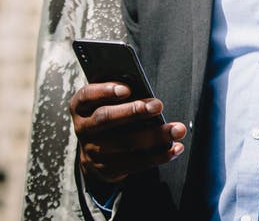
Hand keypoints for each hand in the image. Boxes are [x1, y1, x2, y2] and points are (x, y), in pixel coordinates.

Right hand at [69, 83, 187, 184]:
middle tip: (158, 105)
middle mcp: (84, 129)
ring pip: (126, 143)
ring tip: (177, 129)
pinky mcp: (108, 169)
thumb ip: (121, 93)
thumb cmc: (110, 115)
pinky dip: (160, 155)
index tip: (127, 89)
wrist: (94, 153)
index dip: (104, 91)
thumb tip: (146, 89)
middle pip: (106, 119)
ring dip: (155, 136)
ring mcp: (94, 151)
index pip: (86, 96)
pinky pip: (136, 163)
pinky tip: (176, 147)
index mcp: (81, 107)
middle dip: (134, 111)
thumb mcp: (107, 101)